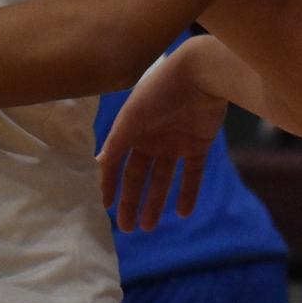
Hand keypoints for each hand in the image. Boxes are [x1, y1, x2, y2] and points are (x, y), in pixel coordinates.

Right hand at [97, 38, 232, 231]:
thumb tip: (99, 163)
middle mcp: (151, 138)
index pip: (116, 163)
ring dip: (156, 202)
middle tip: (128, 229)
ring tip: (150, 226)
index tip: (105, 207)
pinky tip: (183, 212)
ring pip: (163, 179)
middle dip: (132, 201)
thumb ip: (117, 141)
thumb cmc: (161, 89)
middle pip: (138, 176)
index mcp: (132, 130)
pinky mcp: (199, 145)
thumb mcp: (132, 116)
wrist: (202, 73)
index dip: (110, 184)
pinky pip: (192, 174)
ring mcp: (175, 143)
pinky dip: (188, 193)